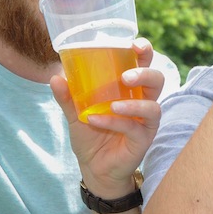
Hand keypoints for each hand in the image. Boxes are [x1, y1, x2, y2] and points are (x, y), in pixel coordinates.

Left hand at [51, 38, 164, 196]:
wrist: (93, 169)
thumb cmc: (91, 136)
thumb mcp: (75, 114)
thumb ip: (68, 97)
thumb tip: (55, 77)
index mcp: (130, 89)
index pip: (143, 64)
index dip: (144, 51)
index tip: (135, 44)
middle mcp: (142, 101)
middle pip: (157, 80)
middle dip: (145, 73)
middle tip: (126, 76)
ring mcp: (145, 121)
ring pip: (154, 106)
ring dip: (135, 103)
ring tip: (114, 105)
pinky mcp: (143, 139)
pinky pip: (135, 128)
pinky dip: (115, 122)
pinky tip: (96, 120)